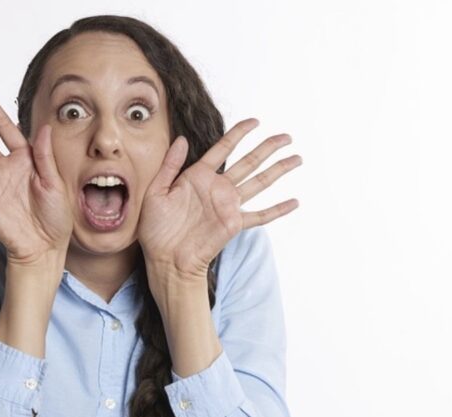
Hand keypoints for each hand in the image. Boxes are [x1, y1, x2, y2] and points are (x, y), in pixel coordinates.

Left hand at [138, 119, 301, 278]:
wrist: (164, 259)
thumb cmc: (155, 228)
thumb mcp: (156, 191)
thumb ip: (169, 165)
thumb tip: (182, 139)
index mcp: (198, 176)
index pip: (223, 148)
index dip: (239, 133)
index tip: (255, 121)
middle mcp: (217, 188)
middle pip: (249, 162)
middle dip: (268, 148)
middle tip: (286, 137)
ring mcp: (228, 206)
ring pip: (259, 183)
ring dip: (279, 170)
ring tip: (297, 158)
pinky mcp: (234, 224)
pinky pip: (260, 216)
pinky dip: (278, 209)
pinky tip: (295, 202)